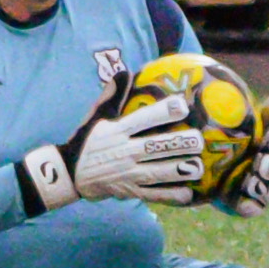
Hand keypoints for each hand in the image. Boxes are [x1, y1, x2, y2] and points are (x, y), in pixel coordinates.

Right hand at [16, 72, 203, 212]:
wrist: (69, 174)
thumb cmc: (87, 140)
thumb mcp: (95, 115)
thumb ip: (112, 95)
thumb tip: (126, 71)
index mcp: (117, 131)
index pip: (142, 120)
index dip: (162, 113)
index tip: (181, 105)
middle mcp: (124, 152)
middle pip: (154, 147)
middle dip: (177, 144)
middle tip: (199, 140)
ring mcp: (127, 175)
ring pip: (157, 173)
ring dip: (178, 171)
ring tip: (199, 167)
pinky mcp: (129, 192)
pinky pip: (152, 195)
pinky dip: (170, 196)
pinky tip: (188, 194)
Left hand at [216, 98, 268, 216]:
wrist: (206, 174)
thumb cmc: (229, 149)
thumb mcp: (241, 133)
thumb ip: (260, 119)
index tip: (265, 138)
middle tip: (257, 161)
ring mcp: (264, 192)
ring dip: (261, 183)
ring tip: (248, 176)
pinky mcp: (251, 207)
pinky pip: (256, 207)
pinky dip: (250, 201)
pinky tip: (239, 192)